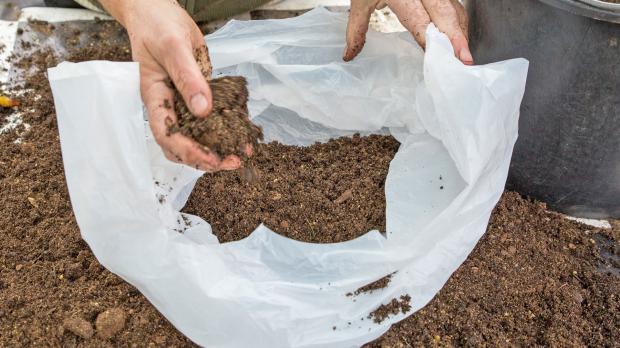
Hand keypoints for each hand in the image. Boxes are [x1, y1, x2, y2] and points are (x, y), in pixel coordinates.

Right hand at [99, 0, 241, 171]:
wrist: (157, 13)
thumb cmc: (157, 26)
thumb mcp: (173, 46)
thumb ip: (188, 77)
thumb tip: (203, 110)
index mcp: (154, 96)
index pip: (167, 134)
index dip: (189, 152)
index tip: (214, 160)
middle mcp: (167, 105)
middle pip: (180, 145)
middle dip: (206, 158)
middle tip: (233, 161)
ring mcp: (181, 103)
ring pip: (195, 137)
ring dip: (216, 149)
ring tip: (240, 153)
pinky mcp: (197, 96)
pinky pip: (209, 119)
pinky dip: (224, 129)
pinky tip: (242, 133)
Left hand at [344, 0, 472, 64]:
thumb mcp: (360, 2)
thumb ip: (356, 30)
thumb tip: (350, 55)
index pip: (420, 20)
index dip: (431, 40)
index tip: (439, 56)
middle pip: (445, 13)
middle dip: (456, 37)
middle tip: (464, 59)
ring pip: (454, 8)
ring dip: (460, 32)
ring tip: (464, 55)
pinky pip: (454, 5)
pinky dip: (458, 23)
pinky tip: (459, 39)